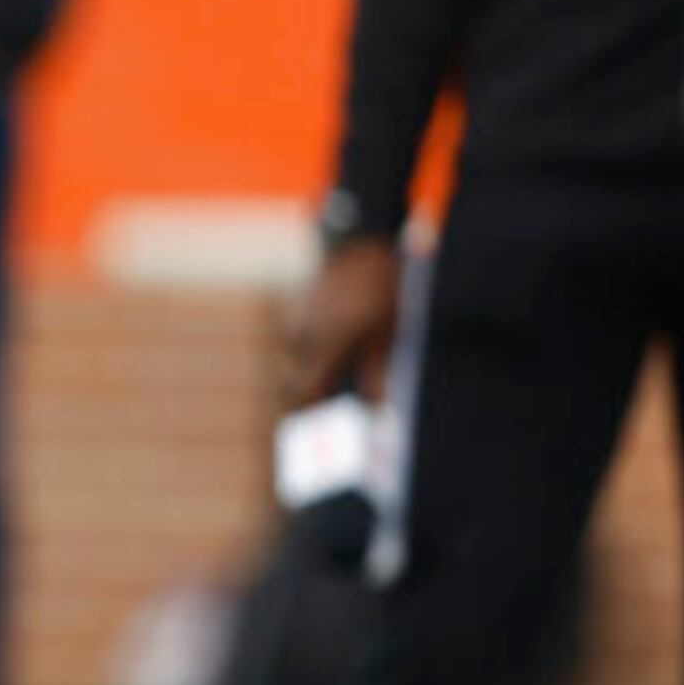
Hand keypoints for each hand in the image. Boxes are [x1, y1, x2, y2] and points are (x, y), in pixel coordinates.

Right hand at [286, 235, 403, 410]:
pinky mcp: (298, 312)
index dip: (310, 423)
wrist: (361, 240)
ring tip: (341, 379)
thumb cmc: (380, 289)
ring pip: (301, 364)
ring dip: (316, 378)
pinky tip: (339, 346)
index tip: (322, 444)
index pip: (305, 398)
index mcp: (324, 347)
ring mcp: (296, 323)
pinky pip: (303, 345)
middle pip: (297, 385)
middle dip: (311, 405)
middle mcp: (303, 338)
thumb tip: (377, 417)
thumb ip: (377, 379)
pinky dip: (316, 356)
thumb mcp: (387, 336)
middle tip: (332, 425)